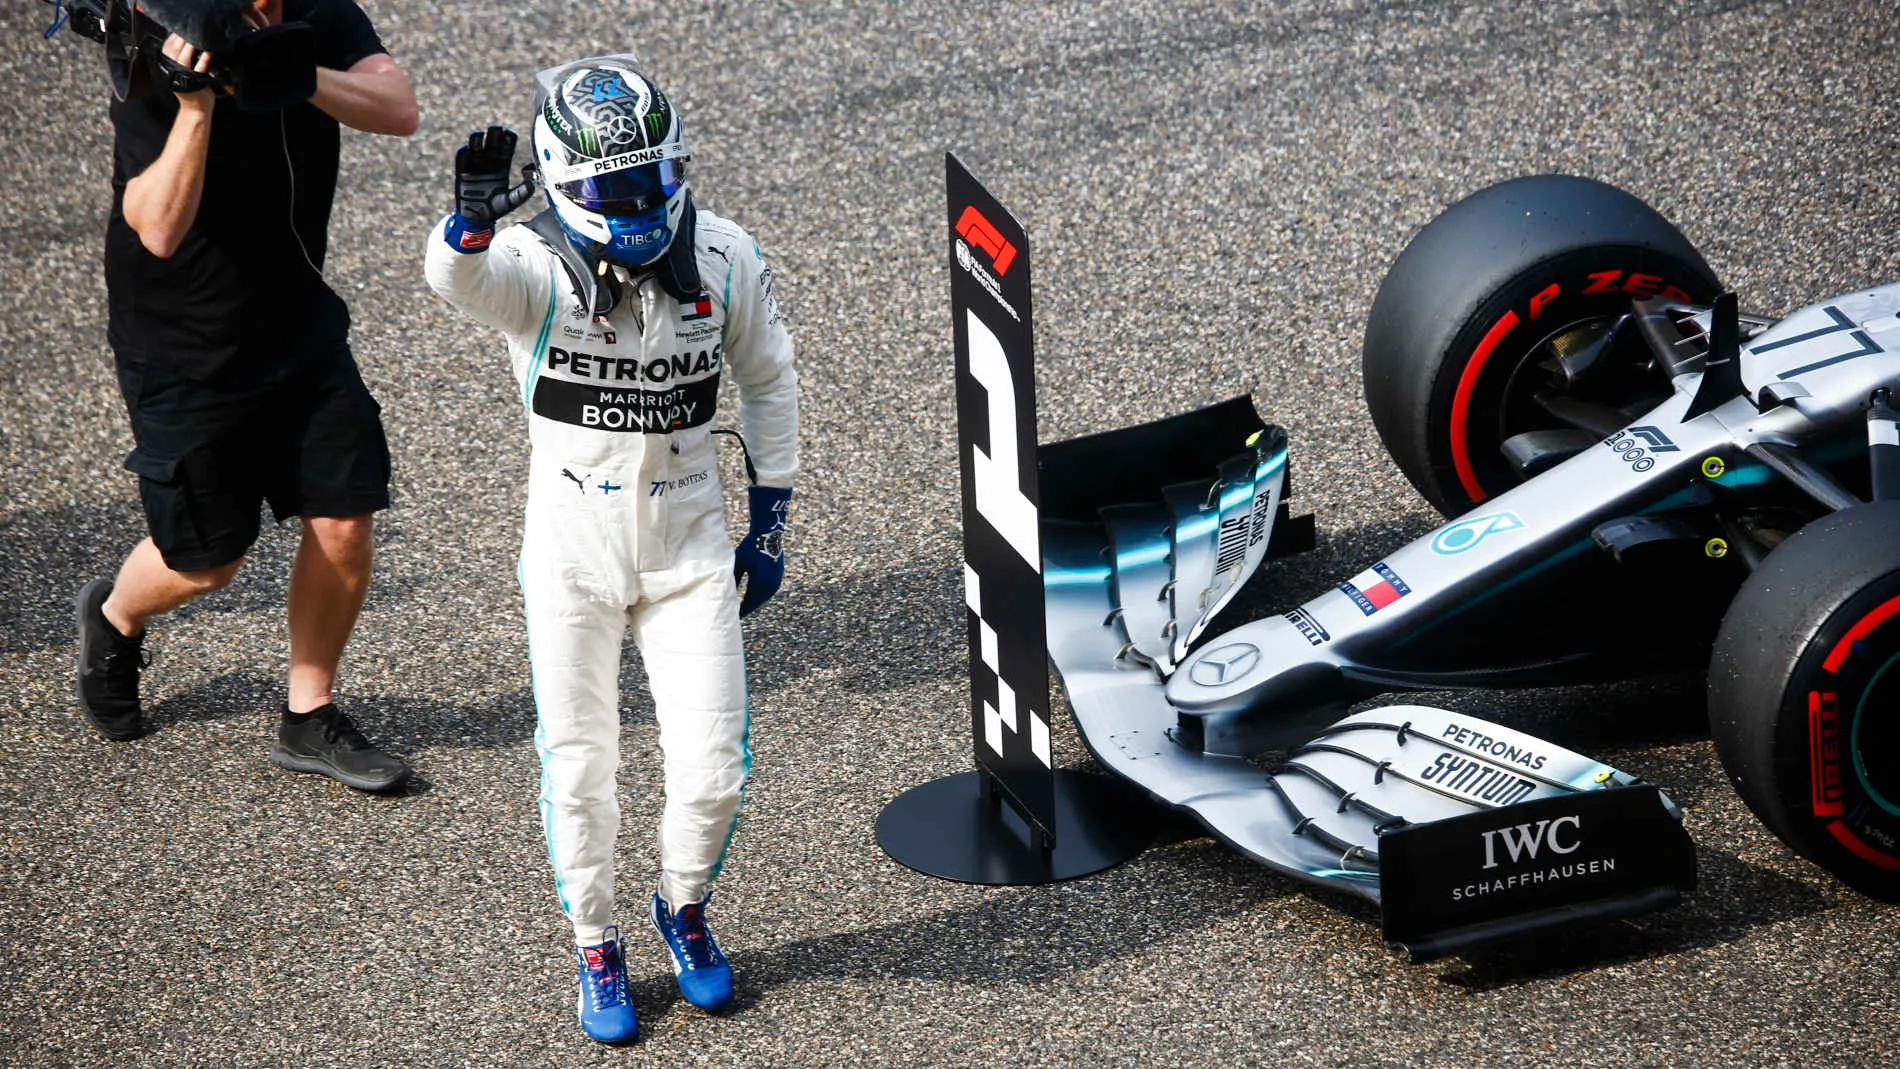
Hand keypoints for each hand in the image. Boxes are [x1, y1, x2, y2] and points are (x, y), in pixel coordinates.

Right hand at [159, 33, 215, 107]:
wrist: (196, 109)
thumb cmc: (192, 90)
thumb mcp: (182, 72)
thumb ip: (182, 59)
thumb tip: (186, 42)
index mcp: (168, 66)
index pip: (167, 47)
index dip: (173, 36)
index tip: (180, 28)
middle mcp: (172, 70)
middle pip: (173, 49)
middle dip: (181, 37)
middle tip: (190, 29)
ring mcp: (182, 76)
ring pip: (183, 57)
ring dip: (190, 45)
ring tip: (196, 36)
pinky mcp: (195, 82)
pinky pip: (199, 68)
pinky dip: (203, 60)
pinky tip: (208, 53)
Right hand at [455, 126, 536, 224]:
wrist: (478, 218)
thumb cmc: (496, 208)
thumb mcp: (511, 201)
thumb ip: (522, 192)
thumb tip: (533, 184)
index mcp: (502, 166)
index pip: (506, 149)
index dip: (508, 140)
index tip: (509, 134)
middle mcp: (489, 163)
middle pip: (491, 144)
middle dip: (493, 135)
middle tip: (496, 128)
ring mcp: (475, 166)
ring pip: (476, 148)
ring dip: (476, 139)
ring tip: (479, 134)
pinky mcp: (463, 172)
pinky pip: (461, 160)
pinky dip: (463, 153)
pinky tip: (467, 149)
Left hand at [733, 485, 791, 616]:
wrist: (768, 534)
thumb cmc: (750, 547)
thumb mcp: (738, 564)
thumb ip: (733, 580)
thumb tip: (727, 594)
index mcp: (760, 586)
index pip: (749, 604)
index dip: (741, 611)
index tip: (733, 617)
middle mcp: (771, 587)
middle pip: (757, 603)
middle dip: (747, 608)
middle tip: (736, 614)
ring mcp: (776, 582)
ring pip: (763, 597)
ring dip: (753, 601)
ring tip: (743, 606)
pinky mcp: (778, 576)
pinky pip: (768, 591)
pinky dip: (759, 594)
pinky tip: (753, 594)